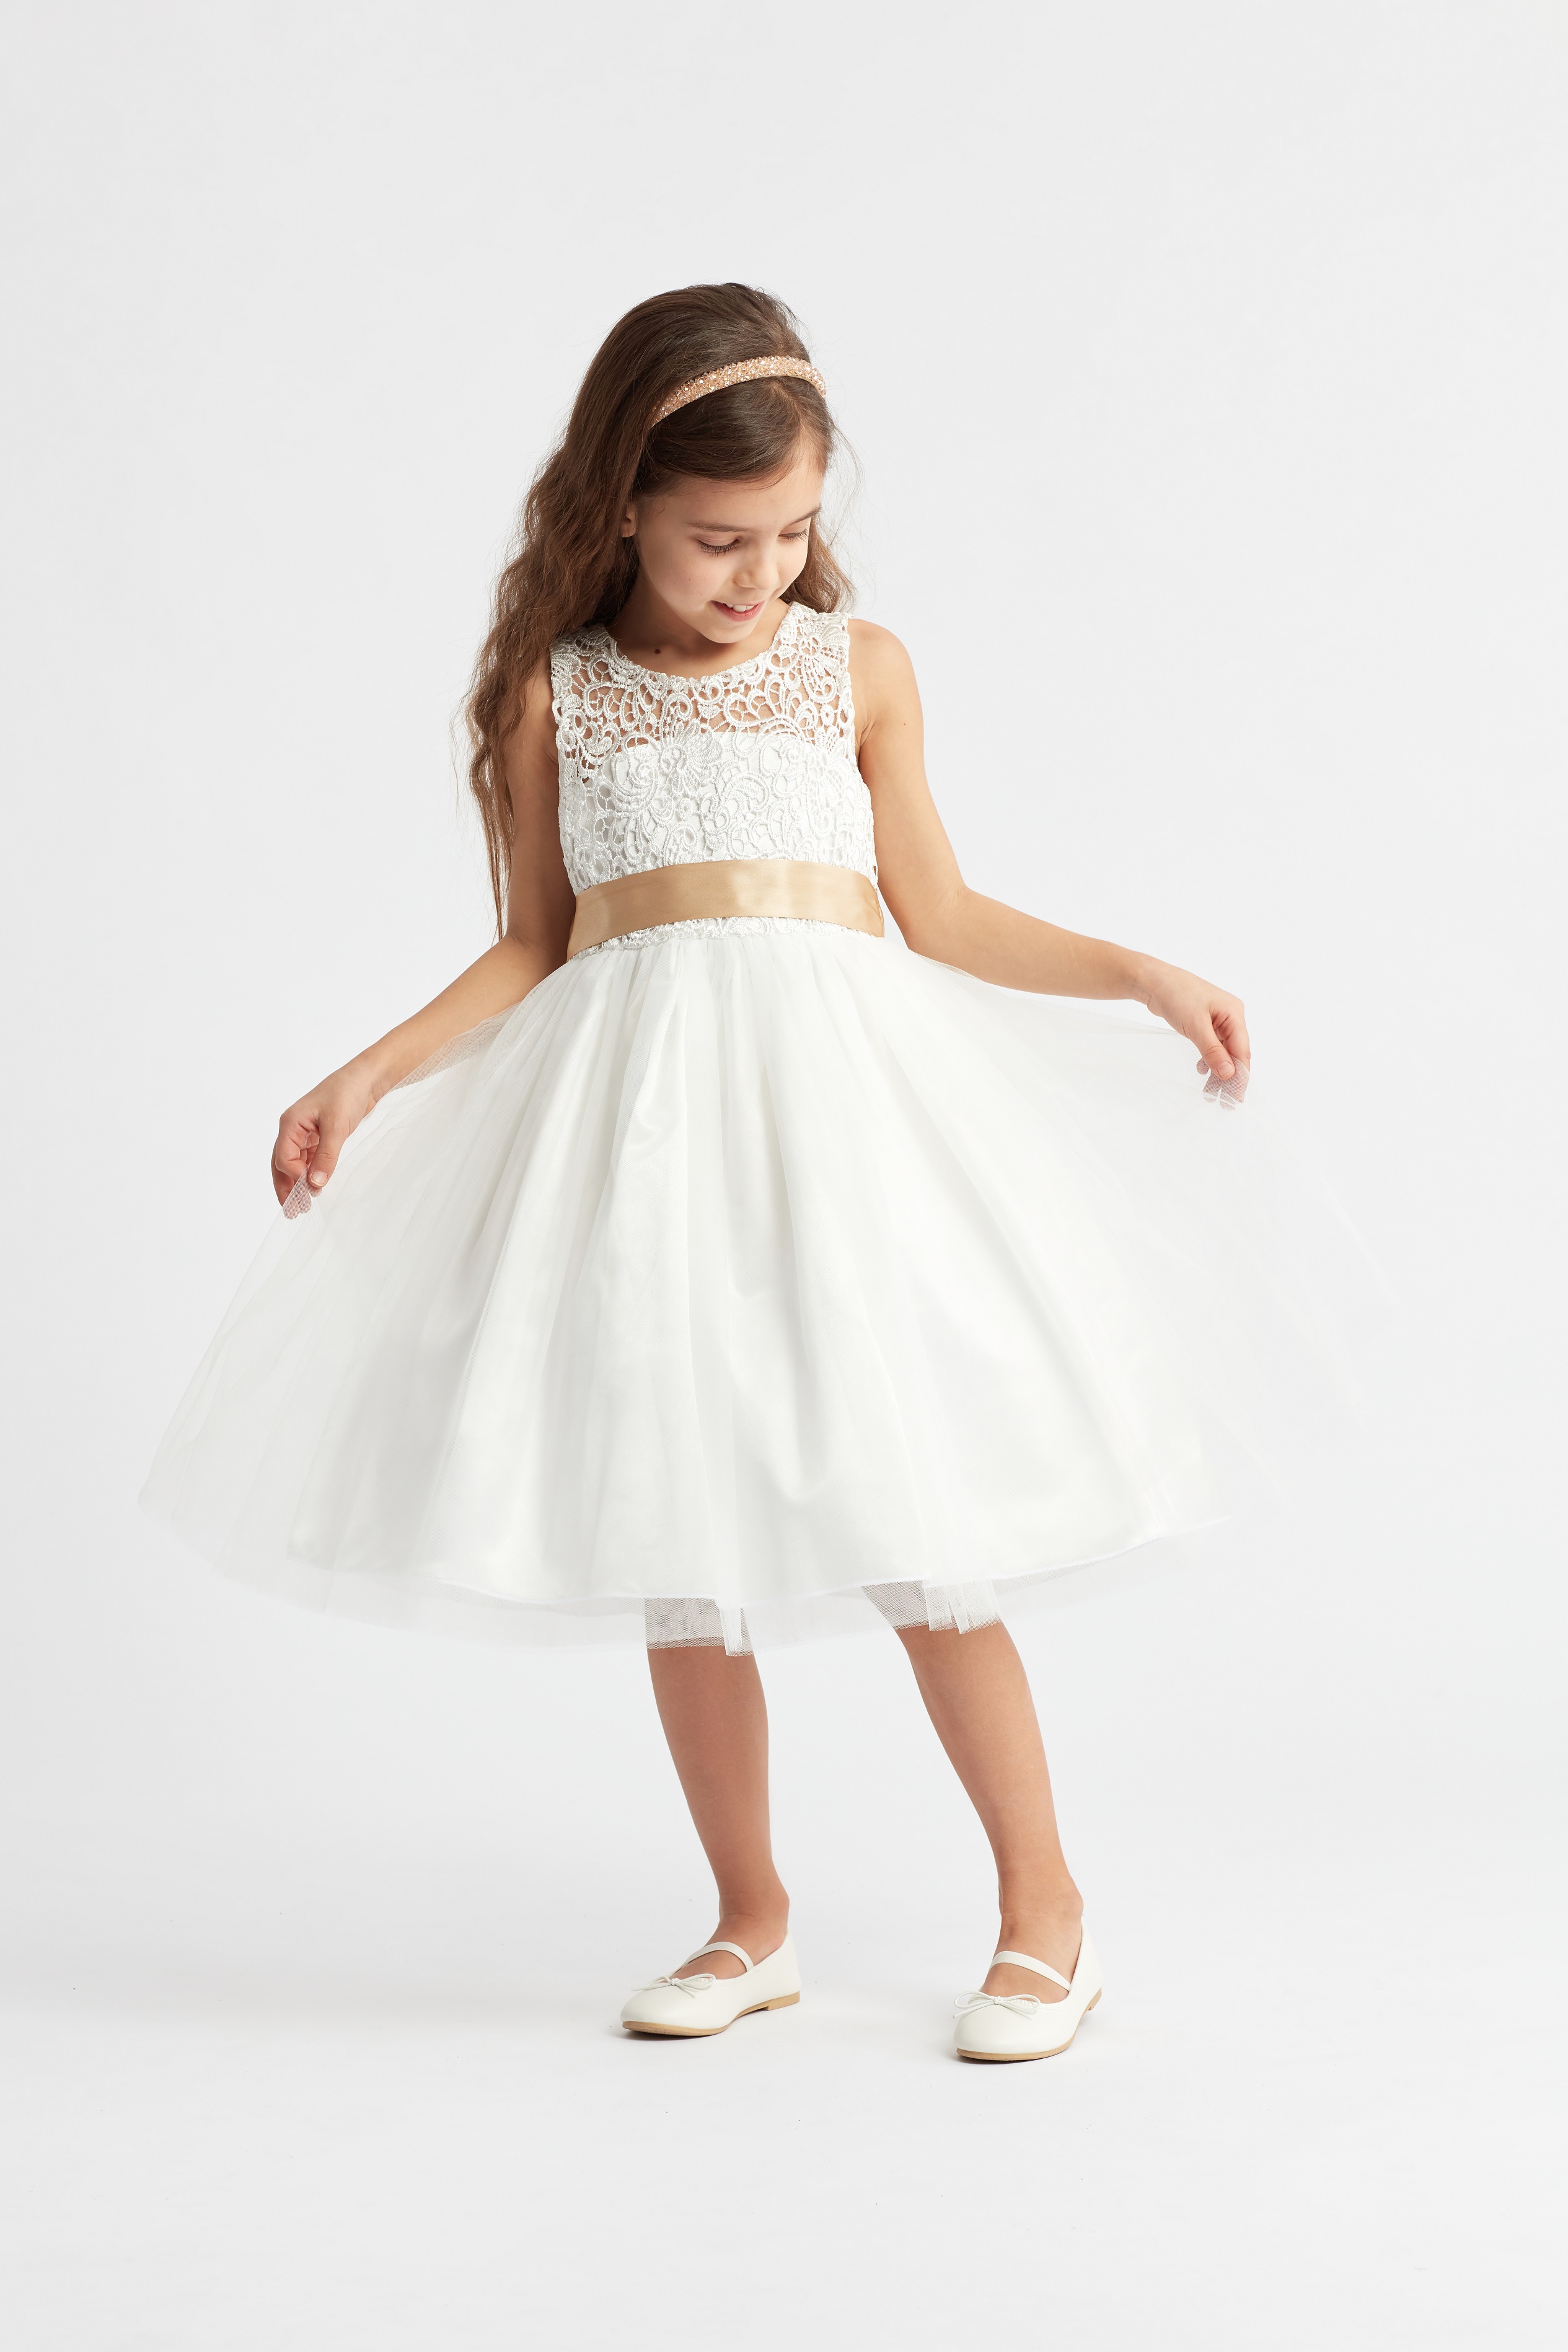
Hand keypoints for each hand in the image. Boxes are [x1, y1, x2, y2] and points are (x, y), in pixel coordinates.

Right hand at [271, 1063, 379, 1212]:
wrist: (365, 1079)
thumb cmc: (347, 1094)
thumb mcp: (337, 1127)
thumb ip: (326, 1157)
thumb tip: (314, 1184)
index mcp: (290, 1123)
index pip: (283, 1157)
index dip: (295, 1176)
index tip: (310, 1190)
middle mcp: (293, 1129)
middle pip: (281, 1164)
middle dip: (286, 1187)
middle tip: (292, 1211)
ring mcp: (304, 1133)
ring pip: (293, 1164)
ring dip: (296, 1184)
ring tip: (300, 1207)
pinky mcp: (318, 1136)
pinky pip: (307, 1159)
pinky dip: (309, 1174)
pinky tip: (314, 1188)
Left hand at [1140, 961, 1250, 1097]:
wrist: (1153, 981)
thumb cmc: (1176, 995)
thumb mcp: (1195, 1026)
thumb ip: (1213, 1051)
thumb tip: (1229, 1073)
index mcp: (1234, 1014)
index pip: (1242, 1050)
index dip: (1240, 1075)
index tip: (1236, 1097)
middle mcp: (1230, 1017)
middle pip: (1234, 1053)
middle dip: (1229, 1077)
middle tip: (1224, 1101)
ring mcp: (1217, 1020)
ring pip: (1223, 1052)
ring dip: (1217, 1071)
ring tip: (1209, 1093)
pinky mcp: (1204, 1023)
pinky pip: (1212, 1046)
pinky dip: (1208, 1059)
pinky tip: (1201, 1070)